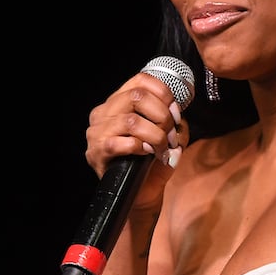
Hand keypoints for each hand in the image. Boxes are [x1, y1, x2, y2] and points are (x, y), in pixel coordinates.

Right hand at [84, 70, 188, 210]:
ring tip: (162, 147)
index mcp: (118, 102)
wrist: (141, 194)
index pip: (140, 80)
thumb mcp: (168, 135)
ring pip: (132, 120)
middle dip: (162, 114)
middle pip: (137, 95)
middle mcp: (103, 112)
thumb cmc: (153, 162)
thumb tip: (178, 115)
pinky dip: (142, 147)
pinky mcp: (98, 152)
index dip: (163, 93)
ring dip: (155, 135)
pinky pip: (123, 142)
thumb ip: (173, 120)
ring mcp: (97, 132)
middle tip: (170, 133)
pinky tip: (147, 154)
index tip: (175, 113)